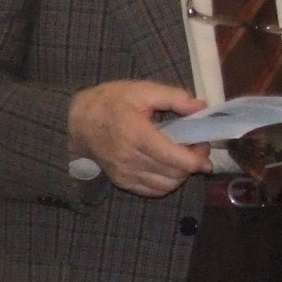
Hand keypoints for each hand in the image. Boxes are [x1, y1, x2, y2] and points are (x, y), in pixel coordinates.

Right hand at [68, 80, 212, 196]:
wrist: (77, 121)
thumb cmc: (110, 102)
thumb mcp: (141, 90)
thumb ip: (174, 97)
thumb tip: (202, 107)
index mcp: (137, 134)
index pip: (175, 158)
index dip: (197, 158)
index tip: (204, 146)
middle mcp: (131, 158)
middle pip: (174, 173)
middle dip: (193, 163)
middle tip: (196, 147)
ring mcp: (125, 173)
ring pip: (166, 186)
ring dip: (181, 175)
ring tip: (182, 158)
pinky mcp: (122, 182)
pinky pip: (153, 191)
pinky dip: (166, 183)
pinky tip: (168, 168)